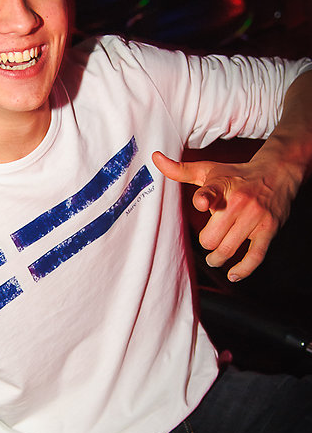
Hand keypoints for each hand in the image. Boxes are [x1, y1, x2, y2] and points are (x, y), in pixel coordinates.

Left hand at [152, 149, 296, 281]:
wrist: (277, 173)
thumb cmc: (236, 174)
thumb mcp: (208, 170)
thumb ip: (180, 170)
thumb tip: (155, 158)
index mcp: (222, 185)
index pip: (211, 192)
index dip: (204, 198)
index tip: (202, 202)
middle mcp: (239, 201)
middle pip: (211, 237)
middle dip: (205, 242)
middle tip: (207, 240)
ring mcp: (255, 217)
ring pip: (228, 249)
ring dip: (217, 258)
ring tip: (215, 257)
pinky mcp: (268, 229)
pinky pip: (255, 256)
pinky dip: (243, 269)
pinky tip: (233, 274)